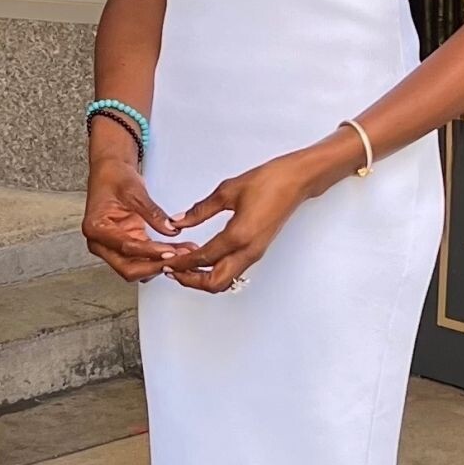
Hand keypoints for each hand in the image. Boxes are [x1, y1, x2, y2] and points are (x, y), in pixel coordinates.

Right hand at [82, 157, 198, 282]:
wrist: (110, 172)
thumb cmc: (114, 178)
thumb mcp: (134, 191)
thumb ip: (152, 212)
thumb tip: (170, 229)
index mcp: (96, 228)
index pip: (125, 247)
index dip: (149, 252)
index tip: (169, 252)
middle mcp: (101, 243)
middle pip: (128, 268)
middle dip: (155, 266)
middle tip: (180, 260)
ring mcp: (113, 247)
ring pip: (138, 268)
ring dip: (160, 265)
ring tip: (184, 255)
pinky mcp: (127, 246)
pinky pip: (144, 259)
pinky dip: (160, 258)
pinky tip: (179, 252)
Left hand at [163, 152, 308, 292]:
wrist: (296, 181)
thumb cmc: (269, 181)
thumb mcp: (227, 191)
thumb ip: (200, 210)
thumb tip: (179, 221)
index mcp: (239, 236)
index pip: (203, 259)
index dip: (181, 263)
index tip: (167, 262)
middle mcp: (248, 251)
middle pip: (215, 283)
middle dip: (190, 281)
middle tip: (173, 271)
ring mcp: (254, 253)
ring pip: (225, 280)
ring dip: (203, 278)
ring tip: (185, 265)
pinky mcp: (257, 250)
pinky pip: (233, 271)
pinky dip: (215, 270)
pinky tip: (204, 258)